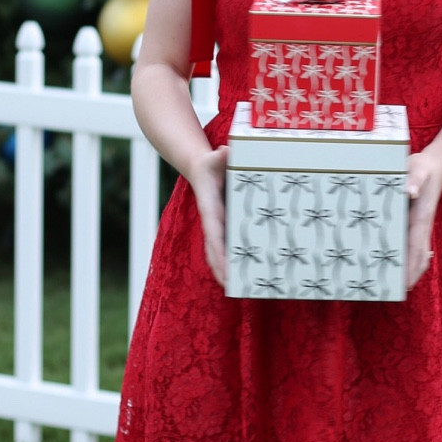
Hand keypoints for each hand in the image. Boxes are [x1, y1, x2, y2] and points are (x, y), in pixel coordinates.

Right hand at [189, 144, 227, 285]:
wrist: (201, 167)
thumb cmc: (211, 163)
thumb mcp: (215, 158)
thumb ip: (221, 156)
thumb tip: (226, 152)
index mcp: (210, 209)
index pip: (214, 235)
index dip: (219, 253)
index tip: (226, 269)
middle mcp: (212, 222)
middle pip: (214, 251)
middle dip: (222, 269)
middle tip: (233, 288)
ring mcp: (217, 226)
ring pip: (218, 253)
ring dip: (224, 270)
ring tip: (237, 289)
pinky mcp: (222, 226)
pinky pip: (225, 247)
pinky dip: (229, 261)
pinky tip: (240, 274)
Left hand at [406, 151, 441, 289]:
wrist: (436, 164)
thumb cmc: (423, 167)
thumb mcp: (417, 168)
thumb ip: (413, 179)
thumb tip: (409, 192)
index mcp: (421, 218)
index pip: (416, 247)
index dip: (411, 266)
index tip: (405, 284)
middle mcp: (421, 226)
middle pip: (418, 257)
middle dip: (409, 275)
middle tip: (394, 293)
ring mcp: (418, 226)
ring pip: (416, 254)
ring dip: (409, 270)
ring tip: (394, 287)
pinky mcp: (414, 223)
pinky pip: (412, 245)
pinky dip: (407, 259)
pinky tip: (394, 266)